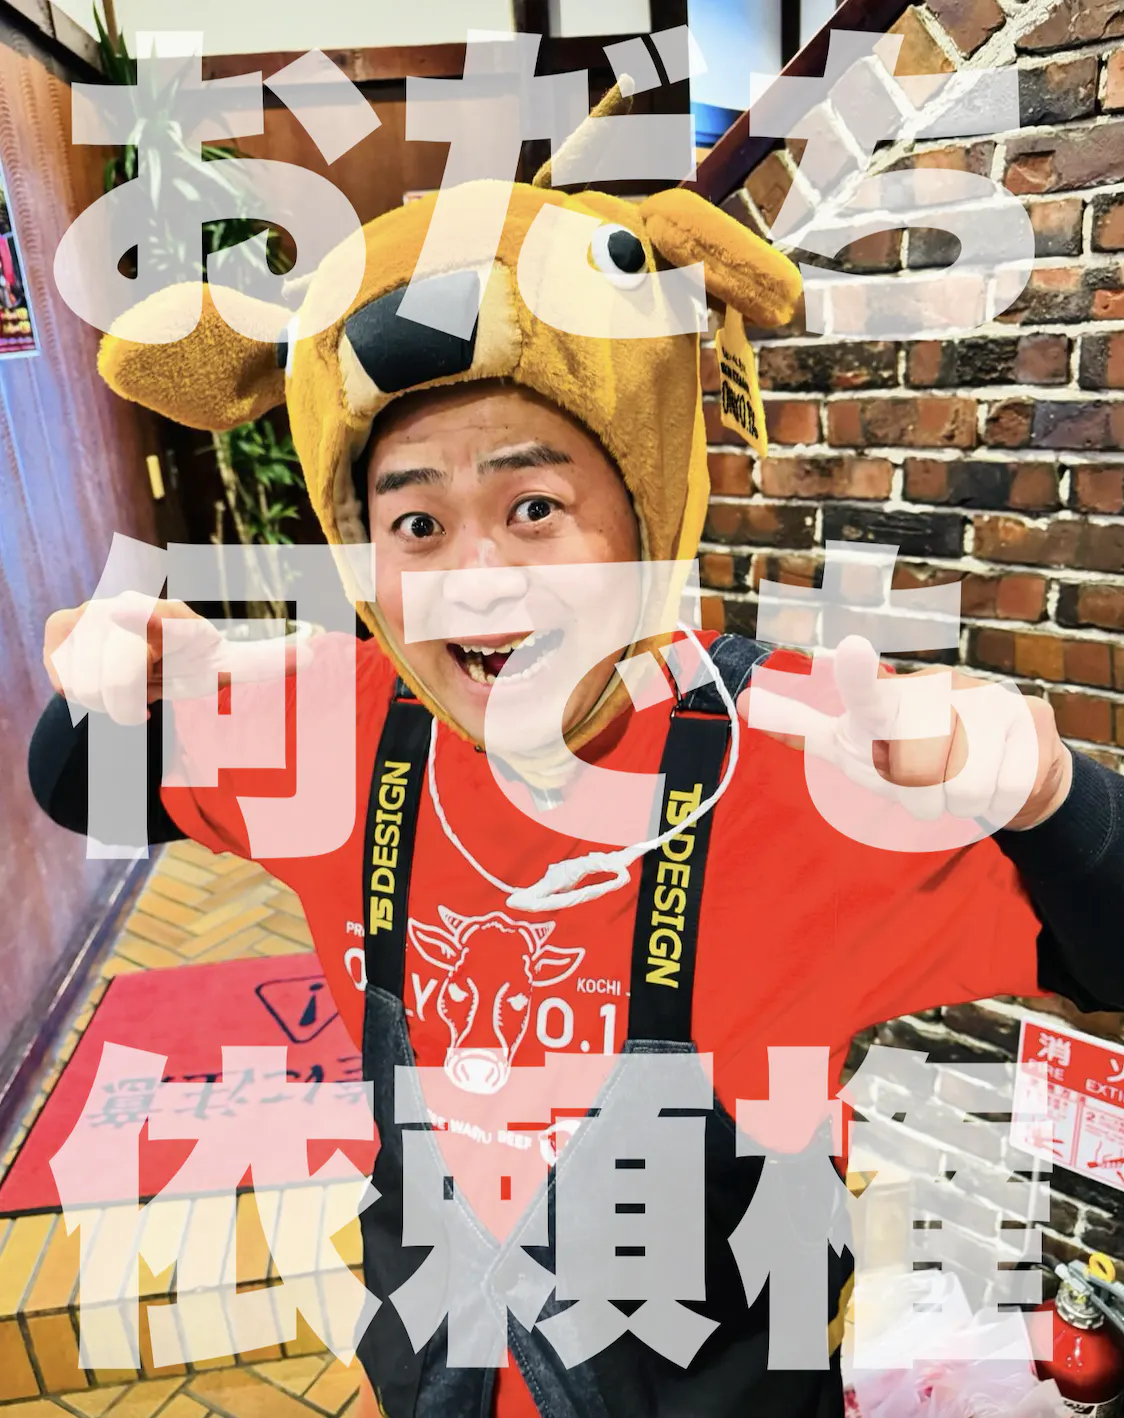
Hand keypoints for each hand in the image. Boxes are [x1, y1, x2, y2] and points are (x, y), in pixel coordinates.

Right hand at [43, 594, 307, 727]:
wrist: (138, 652)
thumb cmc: (190, 661)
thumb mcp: (227, 665)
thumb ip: (267, 662)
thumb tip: (316, 651)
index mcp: (178, 618)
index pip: (166, 625)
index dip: (149, 621)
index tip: (133, 613)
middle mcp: (131, 604)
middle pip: (123, 680)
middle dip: (137, 699)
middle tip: (152, 687)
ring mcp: (92, 612)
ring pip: (91, 687)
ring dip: (114, 700)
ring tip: (132, 684)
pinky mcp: (62, 626)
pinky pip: (66, 682)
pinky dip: (84, 694)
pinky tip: (102, 679)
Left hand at [742, 635, 1072, 832]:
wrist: (1005, 763)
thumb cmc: (917, 752)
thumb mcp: (858, 742)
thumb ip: (804, 726)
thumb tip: (743, 704)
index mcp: (889, 701)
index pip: (866, 692)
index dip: (856, 674)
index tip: (850, 649)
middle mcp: (936, 690)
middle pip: (914, 773)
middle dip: (916, 792)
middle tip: (923, 777)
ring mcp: (987, 700)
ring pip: (959, 789)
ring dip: (953, 800)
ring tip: (957, 778)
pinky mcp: (1029, 721)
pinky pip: (1001, 791)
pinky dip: (995, 800)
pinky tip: (997, 776)